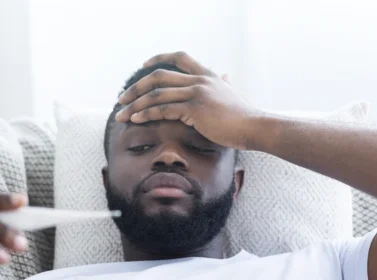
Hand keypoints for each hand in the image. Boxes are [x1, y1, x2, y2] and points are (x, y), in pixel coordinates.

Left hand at [115, 52, 260, 149]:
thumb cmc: (243, 116)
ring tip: (122, 113)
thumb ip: (224, 83)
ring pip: (157, 94)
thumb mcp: (232, 93)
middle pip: (159, 76)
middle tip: (123, 98)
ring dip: (136, 104)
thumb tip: (226, 76)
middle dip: (137, 87)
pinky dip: (146, 114)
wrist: (254, 127)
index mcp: (207, 75)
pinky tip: (136, 119)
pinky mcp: (195, 109)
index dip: (159, 58)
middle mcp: (199, 80)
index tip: (144, 65)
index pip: (179, 57)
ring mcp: (197, 93)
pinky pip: (163, 109)